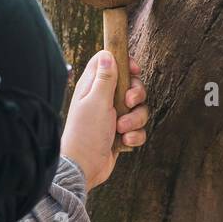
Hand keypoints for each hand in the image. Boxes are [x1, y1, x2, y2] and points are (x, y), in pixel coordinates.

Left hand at [60, 52, 148, 189]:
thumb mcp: (97, 101)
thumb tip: (108, 53)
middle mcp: (104, 99)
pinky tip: (124, 142)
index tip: (133, 71)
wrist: (83, 168)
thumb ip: (105, 77)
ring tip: (121, 130)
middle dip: (136, 94)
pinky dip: (134, 135)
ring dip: (135, 119)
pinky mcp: (121, 133)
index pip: (111, 62)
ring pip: (139, 108)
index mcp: (94, 86)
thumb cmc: (85, 133)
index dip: (124, 63)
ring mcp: (113, 116)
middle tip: (129, 102)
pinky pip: (138, 128)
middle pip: (132, 85)